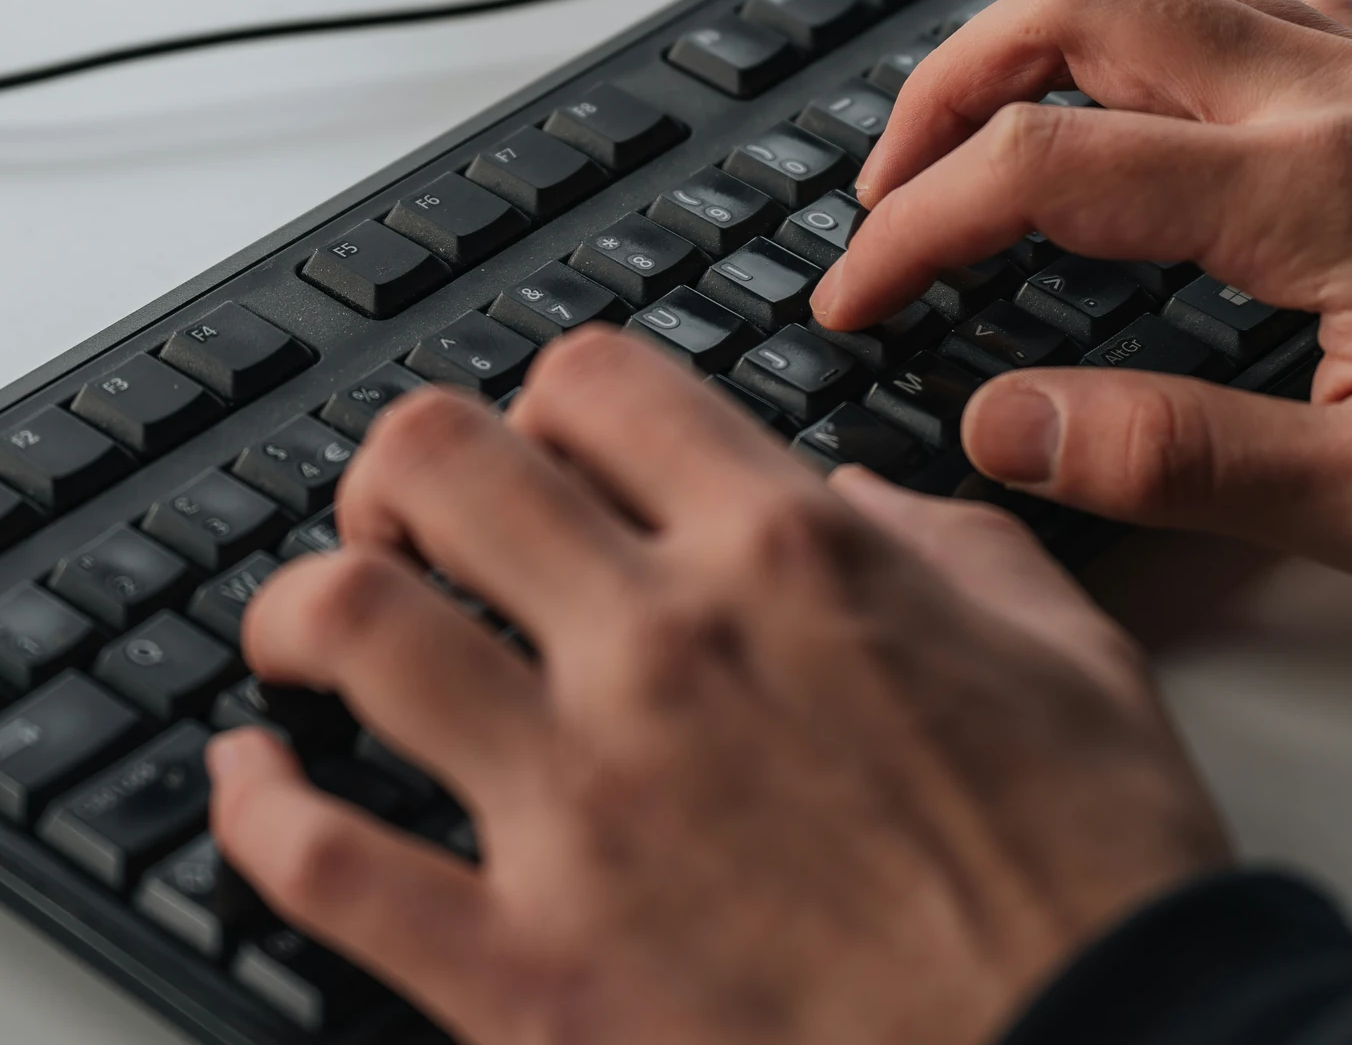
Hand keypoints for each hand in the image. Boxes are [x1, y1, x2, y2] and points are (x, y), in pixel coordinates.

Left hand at [208, 329, 1229, 1044]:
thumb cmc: (1100, 883)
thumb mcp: (1069, 651)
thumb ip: (945, 540)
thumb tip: (845, 497)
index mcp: (792, 560)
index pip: (597, 383)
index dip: (545, 399)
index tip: (542, 448)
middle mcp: (663, 651)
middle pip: (439, 465)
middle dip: (398, 474)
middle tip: (401, 522)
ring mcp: (579, 807)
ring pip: (351, 625)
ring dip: (299, 611)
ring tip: (300, 636)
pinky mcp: (523, 968)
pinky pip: (322, 861)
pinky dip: (254, 807)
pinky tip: (250, 780)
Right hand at [813, 0, 1351, 609]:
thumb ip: (1173, 457)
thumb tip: (1002, 423)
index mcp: (1316, 193)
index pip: (1045, 166)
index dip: (914, 229)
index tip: (852, 295)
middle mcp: (1342, 98)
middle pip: (1082, 6)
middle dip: (946, 86)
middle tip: (882, 190)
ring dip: (1041, 48)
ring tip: (979, 146)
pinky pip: (1255, 6)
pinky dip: (1154, 41)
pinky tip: (1148, 122)